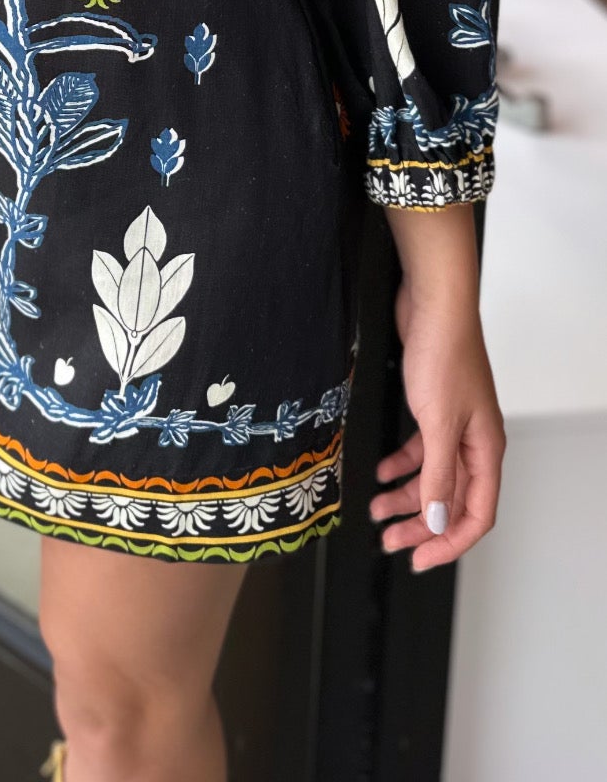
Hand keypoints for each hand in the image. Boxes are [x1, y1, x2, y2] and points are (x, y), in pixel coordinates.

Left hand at [369, 271, 505, 571]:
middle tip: (389, 540)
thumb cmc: (444, 353)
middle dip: (420, 525)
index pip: (476, 515)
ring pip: (432, 477)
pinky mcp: (433, 407)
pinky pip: (420, 450)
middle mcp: (474, 442)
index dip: (449, 542)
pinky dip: (400, 465)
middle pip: (451, 501)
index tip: (418, 558)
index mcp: (486, 451)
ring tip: (376, 510)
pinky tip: (379, 471)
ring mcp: (454, 425)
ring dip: (405, 497)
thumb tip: (438, 522)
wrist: (433, 304)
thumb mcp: (438, 424)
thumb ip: (438, 476)